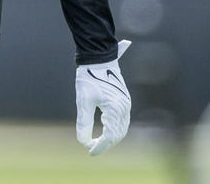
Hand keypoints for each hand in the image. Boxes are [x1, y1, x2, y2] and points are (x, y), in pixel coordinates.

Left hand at [75, 39, 131, 154]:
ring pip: (121, 129)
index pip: (109, 136)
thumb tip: (83, 141)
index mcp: (115, 109)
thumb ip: (84, 122)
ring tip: (97, 143)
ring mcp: (126, 104)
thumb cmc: (89, 77)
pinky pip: (122, 121)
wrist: (99, 58)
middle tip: (91, 148)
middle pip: (117, 134)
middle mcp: (124, 108)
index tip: (89, 152)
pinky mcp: (124, 100)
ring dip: (111, 138)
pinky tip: (105, 131)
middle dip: (105, 144)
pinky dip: (114, 129)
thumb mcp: (83, 100)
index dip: (99, 146)